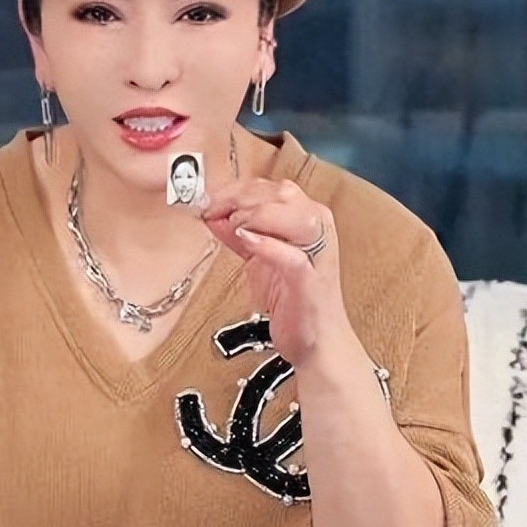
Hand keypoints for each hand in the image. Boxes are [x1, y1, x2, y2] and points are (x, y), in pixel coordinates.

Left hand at [199, 178, 351, 365]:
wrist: (317, 340)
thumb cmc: (294, 298)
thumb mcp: (259, 259)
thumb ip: (239, 234)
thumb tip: (212, 215)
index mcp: (308, 217)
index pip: (270, 187)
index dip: (235, 189)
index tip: (208, 197)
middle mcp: (318, 227)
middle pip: (279, 193)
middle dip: (238, 197)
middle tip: (212, 208)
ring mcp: (317, 251)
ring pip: (289, 213)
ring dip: (252, 214)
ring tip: (231, 226)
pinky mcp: (310, 278)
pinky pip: (290, 254)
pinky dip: (265, 243)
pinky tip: (245, 240)